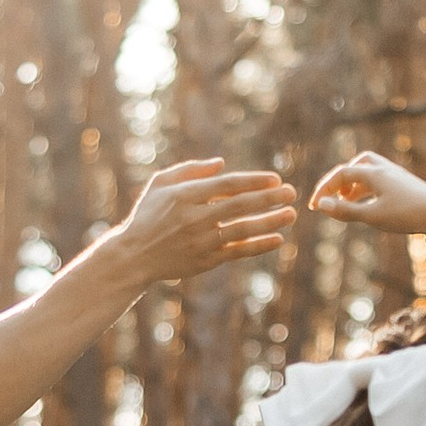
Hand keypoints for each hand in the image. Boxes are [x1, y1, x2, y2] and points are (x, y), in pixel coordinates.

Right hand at [116, 156, 296, 285]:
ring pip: (242, 230)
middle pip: (239, 206)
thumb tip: (222, 164)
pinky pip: (238, 253)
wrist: (134, 256)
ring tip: (291, 214)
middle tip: (291, 192)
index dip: (253, 182)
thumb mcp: (160, 184)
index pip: (227, 186)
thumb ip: (191, 170)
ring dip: (269, 222)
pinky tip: (277, 239)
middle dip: (268, 199)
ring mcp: (201, 242)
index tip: (275, 179)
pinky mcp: (205, 261)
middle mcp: (194, 219)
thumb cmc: (148, 215)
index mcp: (184, 196)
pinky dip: (258, 246)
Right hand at [310, 152, 425, 243]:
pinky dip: (366, 190)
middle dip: (339, 181)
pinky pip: (378, 181)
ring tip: (345, 203)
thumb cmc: (408, 215)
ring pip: (367, 173)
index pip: (341, 174)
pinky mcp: (404, 185)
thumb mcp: (373, 216)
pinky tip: (366, 206)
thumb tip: (320, 205)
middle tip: (329, 199)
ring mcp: (395, 176)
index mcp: (374, 172)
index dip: (324, 189)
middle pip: (355, 165)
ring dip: (353, 185)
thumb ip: (345, 211)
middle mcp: (384, 169)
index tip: (313, 207)